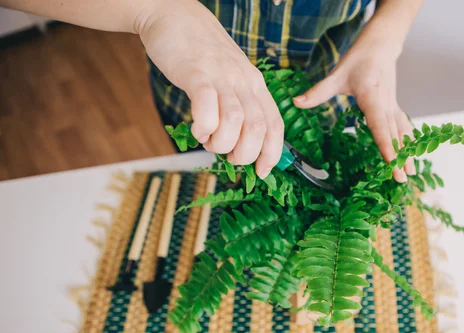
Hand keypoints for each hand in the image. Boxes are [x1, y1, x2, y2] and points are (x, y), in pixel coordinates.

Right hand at [137, 0, 283, 177]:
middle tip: (227, 155)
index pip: (275, 125)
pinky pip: (207, 105)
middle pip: (258, 128)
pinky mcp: (196, 73)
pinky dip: (204, 126)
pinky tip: (197, 130)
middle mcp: (244, 82)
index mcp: (255, 85)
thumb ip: (237, 106)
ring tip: (208, 141)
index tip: (261, 172)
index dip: (272, 154)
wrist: (175, 16)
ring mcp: (221, 77)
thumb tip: (236, 144)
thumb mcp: (229, 78)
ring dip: (222, 143)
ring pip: (236, 121)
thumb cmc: (201, 55)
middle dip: (245, 154)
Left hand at [293, 13, 415, 182]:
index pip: (379, 123)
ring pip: (402, 132)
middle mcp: (386, 104)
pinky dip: (408, 143)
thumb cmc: (358, 59)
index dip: (386, 143)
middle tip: (401, 178)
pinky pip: (403, 128)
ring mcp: (393, 106)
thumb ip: (317, 92)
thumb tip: (296, 103)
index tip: (391, 160)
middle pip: (393, 134)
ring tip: (411, 174)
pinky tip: (412, 158)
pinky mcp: (395, 108)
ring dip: (408, 153)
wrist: (381, 46)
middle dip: (399, 156)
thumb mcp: (336, 75)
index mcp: (371, 96)